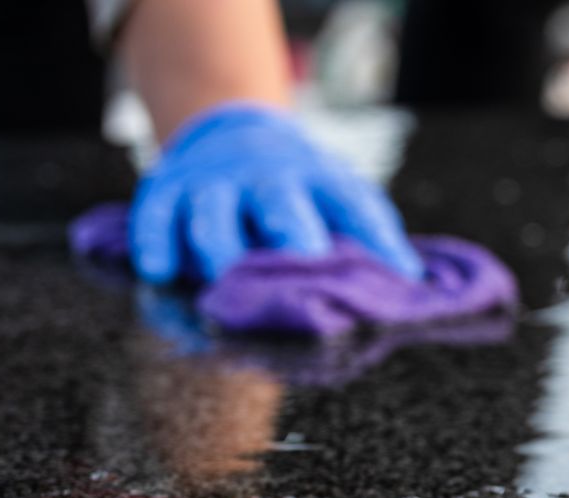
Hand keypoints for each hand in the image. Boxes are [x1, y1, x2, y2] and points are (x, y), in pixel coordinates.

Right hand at [131, 103, 422, 284]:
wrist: (229, 130)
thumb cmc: (296, 192)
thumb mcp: (340, 199)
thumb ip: (371, 240)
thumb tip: (413, 288)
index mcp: (319, 181)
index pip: (353, 207)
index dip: (374, 241)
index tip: (392, 279)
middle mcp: (265, 177)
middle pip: (278, 207)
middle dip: (288, 244)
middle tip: (295, 285)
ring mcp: (212, 184)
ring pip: (213, 219)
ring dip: (220, 256)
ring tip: (226, 295)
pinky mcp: (165, 192)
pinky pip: (155, 219)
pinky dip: (156, 243)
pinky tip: (161, 271)